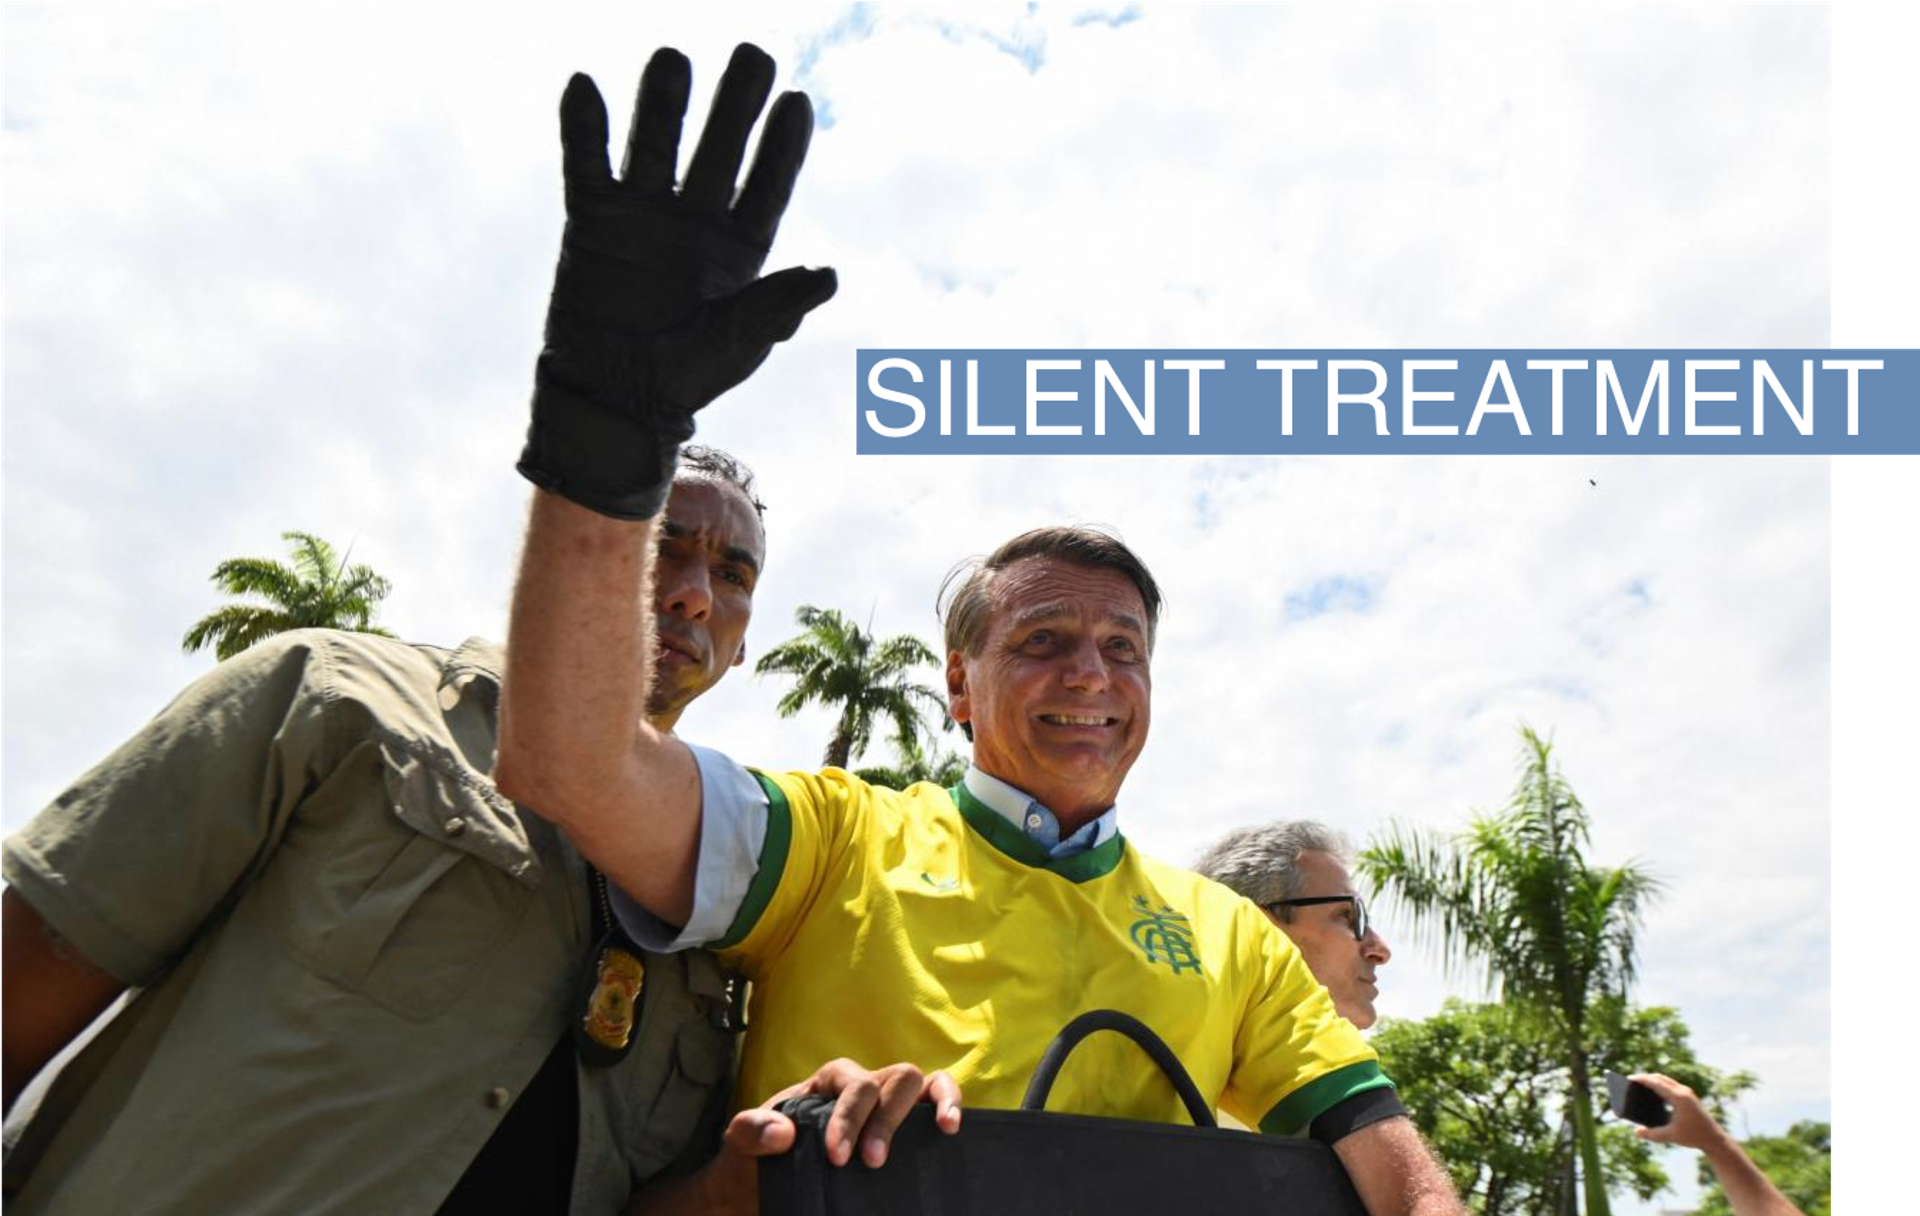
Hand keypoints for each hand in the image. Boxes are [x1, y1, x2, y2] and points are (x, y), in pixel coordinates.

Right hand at [518, 44, 837, 519]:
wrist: (614, 398)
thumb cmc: (688, 376)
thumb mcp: (738, 342)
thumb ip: (775, 306)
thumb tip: (829, 276)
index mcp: (742, 246)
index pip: (769, 182)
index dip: (783, 143)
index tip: (796, 101)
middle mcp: (697, 219)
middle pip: (720, 147)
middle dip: (736, 102)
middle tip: (753, 55)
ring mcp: (645, 214)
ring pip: (657, 143)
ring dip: (664, 102)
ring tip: (672, 58)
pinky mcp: (593, 219)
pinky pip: (587, 165)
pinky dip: (583, 129)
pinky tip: (584, 86)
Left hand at [755, 1058, 962, 1167]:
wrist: (763, 1186)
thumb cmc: (757, 1160)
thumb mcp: (741, 1145)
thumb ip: (750, 1131)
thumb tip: (783, 1131)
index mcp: (828, 1083)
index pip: (852, 1085)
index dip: (850, 1118)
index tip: (838, 1158)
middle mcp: (862, 1085)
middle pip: (893, 1079)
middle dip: (886, 1119)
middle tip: (871, 1163)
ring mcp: (885, 1105)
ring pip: (919, 1082)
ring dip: (931, 1103)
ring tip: (942, 1129)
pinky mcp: (901, 1128)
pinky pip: (932, 1100)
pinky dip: (948, 1103)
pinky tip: (950, 1128)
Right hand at [1629, 1073, 1732, 1151]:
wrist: (1714, 1139)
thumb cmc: (1694, 1136)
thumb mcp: (1671, 1136)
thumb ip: (1652, 1134)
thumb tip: (1636, 1132)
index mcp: (1679, 1097)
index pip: (1657, 1082)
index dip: (1642, 1079)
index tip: (1629, 1078)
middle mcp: (1684, 1091)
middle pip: (1661, 1078)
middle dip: (1646, 1078)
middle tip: (1632, 1081)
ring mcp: (1688, 1093)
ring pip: (1666, 1081)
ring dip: (1654, 1081)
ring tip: (1640, 1086)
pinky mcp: (1689, 1097)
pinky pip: (1671, 1085)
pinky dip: (1660, 1085)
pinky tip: (1655, 1093)